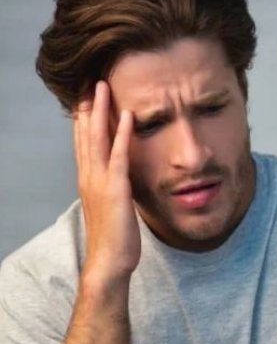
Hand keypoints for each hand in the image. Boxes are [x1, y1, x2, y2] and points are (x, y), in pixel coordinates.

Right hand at [74, 81, 139, 288]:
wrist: (109, 262)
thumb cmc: (114, 238)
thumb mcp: (112, 207)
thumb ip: (113, 189)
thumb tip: (120, 179)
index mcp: (88, 180)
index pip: (83, 142)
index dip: (83, 118)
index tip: (85, 96)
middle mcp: (89, 176)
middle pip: (84, 134)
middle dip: (86, 106)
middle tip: (89, 81)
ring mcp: (100, 181)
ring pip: (97, 138)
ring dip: (100, 110)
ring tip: (102, 86)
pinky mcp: (116, 188)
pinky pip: (119, 154)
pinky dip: (122, 133)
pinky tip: (128, 114)